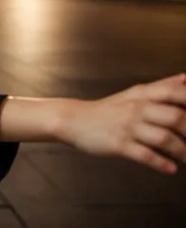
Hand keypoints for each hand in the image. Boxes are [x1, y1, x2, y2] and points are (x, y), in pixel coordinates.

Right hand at [61, 73, 185, 173]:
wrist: (74, 119)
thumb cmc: (108, 108)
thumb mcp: (133, 93)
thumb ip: (160, 86)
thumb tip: (185, 80)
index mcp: (143, 95)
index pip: (176, 94)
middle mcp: (137, 108)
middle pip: (175, 117)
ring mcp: (127, 127)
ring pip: (163, 139)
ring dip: (182, 151)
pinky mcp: (119, 144)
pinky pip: (145, 155)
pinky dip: (162, 164)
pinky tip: (170, 169)